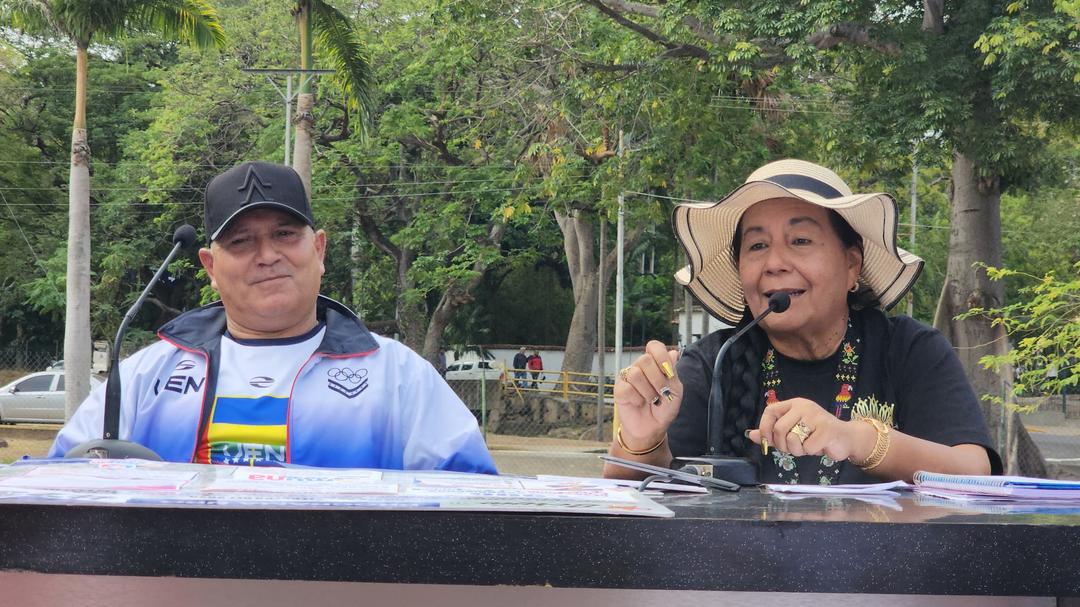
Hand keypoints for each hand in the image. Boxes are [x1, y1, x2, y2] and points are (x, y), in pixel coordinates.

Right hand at [613, 340, 680, 451]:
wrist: (653, 428)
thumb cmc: (665, 408)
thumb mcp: (675, 390)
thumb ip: (672, 371)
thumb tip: (674, 352)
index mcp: (655, 364)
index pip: (654, 347)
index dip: (661, 356)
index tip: (668, 372)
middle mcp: (640, 367)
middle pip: (645, 359)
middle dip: (657, 379)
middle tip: (661, 392)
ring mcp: (628, 377)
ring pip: (635, 373)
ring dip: (648, 391)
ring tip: (651, 400)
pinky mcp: (620, 389)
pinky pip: (627, 388)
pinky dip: (637, 398)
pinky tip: (639, 403)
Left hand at [746, 398, 870, 461]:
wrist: (845, 439)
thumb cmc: (816, 436)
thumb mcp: (792, 433)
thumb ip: (772, 434)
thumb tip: (751, 435)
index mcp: (794, 405)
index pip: (770, 411)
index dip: (765, 427)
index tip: (767, 441)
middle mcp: (804, 406)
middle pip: (779, 429)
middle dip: (783, 445)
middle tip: (794, 447)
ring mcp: (816, 416)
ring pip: (792, 439)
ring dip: (797, 450)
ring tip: (808, 445)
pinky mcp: (827, 429)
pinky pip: (808, 447)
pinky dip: (811, 452)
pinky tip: (819, 446)